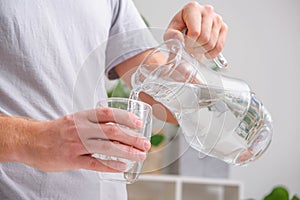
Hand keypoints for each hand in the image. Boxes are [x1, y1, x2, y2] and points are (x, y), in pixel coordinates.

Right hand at [15, 108, 150, 171]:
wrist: (31, 140)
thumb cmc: (57, 130)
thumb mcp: (75, 119)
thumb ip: (93, 121)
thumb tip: (117, 126)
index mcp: (82, 116)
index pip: (107, 114)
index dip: (125, 117)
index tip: (138, 123)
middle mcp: (80, 128)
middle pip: (111, 131)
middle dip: (131, 137)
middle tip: (145, 143)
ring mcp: (76, 144)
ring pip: (106, 147)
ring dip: (126, 151)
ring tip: (140, 155)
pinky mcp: (71, 160)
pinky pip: (94, 163)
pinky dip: (110, 164)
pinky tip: (122, 166)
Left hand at [164, 2, 227, 58]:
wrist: (185, 37)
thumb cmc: (178, 33)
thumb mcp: (169, 34)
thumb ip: (172, 36)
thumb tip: (180, 39)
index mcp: (192, 8)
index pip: (195, 32)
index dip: (189, 43)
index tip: (184, 44)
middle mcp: (207, 10)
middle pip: (205, 38)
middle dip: (195, 48)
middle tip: (190, 48)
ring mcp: (217, 18)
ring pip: (212, 43)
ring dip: (202, 51)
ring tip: (196, 48)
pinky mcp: (223, 27)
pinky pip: (219, 46)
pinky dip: (211, 53)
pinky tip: (204, 52)